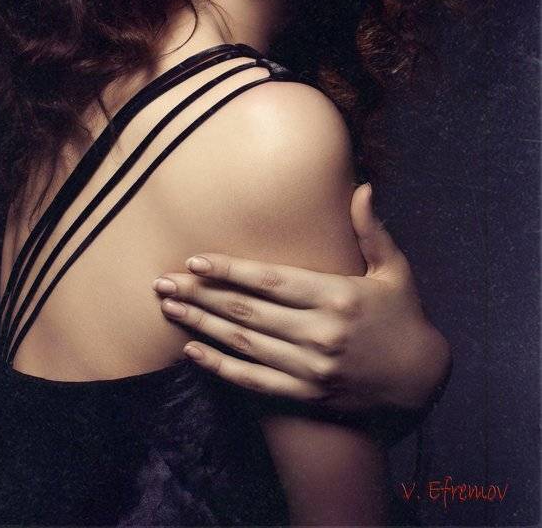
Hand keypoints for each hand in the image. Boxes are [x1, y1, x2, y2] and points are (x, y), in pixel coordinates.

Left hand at [153, 184, 450, 410]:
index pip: (272, 281)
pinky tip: (193, 351)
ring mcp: (311, 368)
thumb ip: (372, 231)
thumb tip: (363, 187)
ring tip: (169, 309)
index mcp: (338, 297)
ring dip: (201, 326)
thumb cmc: (403, 316)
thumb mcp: (395, 271)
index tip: (195, 261)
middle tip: (163, 283)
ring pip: (245, 345)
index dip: (230, 271)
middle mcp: (321, 333)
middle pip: (247, 312)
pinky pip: (255, 381)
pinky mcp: (306, 394)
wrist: (420, 381)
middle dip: (201, 296)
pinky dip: (221, 367)